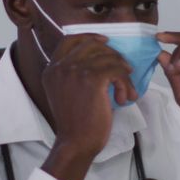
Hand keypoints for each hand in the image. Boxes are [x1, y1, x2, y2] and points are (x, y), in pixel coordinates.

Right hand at [40, 34, 135, 179]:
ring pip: (109, 58)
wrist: (76, 143)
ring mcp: (76, 71)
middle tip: (125, 70)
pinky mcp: (92, 79)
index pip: (69, 40)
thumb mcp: (66, 92)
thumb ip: (73, 73)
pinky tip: (125, 98)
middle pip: (92, 45)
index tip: (105, 42)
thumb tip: (101, 57)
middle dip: (113, 55)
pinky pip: (117, 70)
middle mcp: (61, 67)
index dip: (89, 36)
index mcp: (52, 69)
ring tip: (127, 91)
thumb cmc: (75, 123)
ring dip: (123, 74)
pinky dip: (126, 83)